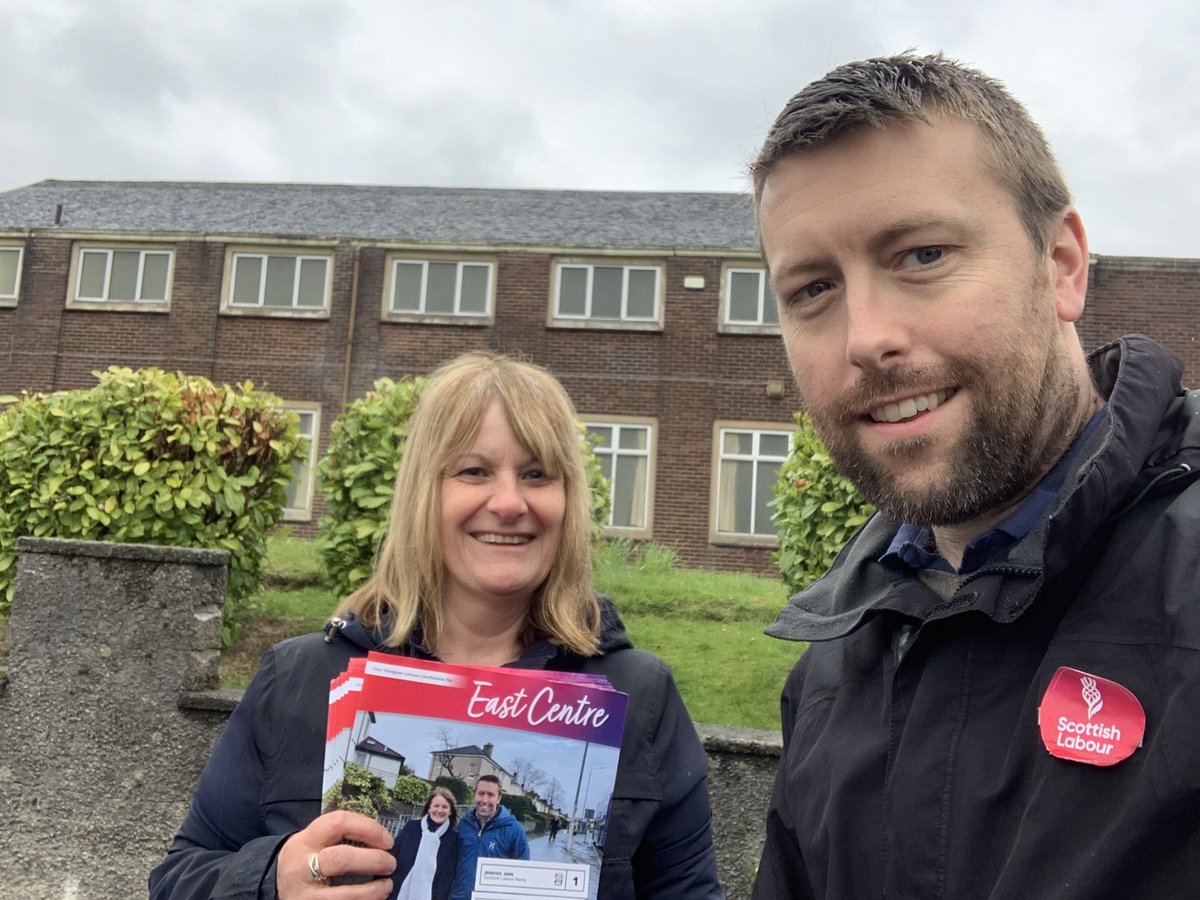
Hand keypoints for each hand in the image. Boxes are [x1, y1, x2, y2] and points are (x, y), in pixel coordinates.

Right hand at [276, 809, 395, 898]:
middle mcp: (301, 867)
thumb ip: (340, 838)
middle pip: (341, 859)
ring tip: (386, 886)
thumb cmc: (305, 860)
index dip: (369, 829)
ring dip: (372, 892)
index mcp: (305, 841)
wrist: (274, 886)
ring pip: (343, 896)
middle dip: (372, 861)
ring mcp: (304, 896)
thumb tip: (383, 843)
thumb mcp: (313, 842)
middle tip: (390, 864)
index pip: (339, 823)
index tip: (388, 840)